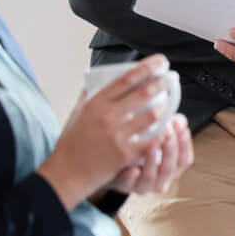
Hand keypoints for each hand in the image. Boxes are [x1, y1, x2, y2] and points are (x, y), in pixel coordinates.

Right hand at [37, 55, 178, 208]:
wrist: (65, 174)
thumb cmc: (71, 145)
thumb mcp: (76, 114)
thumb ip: (87, 96)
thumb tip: (96, 80)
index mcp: (95, 103)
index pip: (125, 79)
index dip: (146, 68)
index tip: (160, 61)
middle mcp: (106, 116)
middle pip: (143, 94)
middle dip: (161, 85)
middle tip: (169, 81)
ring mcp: (116, 135)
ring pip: (152, 116)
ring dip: (165, 110)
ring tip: (168, 106)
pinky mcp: (124, 154)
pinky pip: (151, 140)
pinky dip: (162, 134)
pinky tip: (167, 131)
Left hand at [108, 114, 193, 196]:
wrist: (113, 163)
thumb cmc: (139, 147)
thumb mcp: (155, 136)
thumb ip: (169, 129)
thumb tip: (179, 119)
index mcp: (172, 168)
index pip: (184, 160)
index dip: (185, 146)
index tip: (183, 129)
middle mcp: (160, 180)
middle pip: (170, 169)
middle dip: (170, 151)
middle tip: (168, 134)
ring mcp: (143, 185)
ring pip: (151, 178)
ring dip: (152, 161)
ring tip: (151, 145)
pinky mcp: (125, 186)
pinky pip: (129, 184)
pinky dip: (131, 177)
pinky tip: (132, 169)